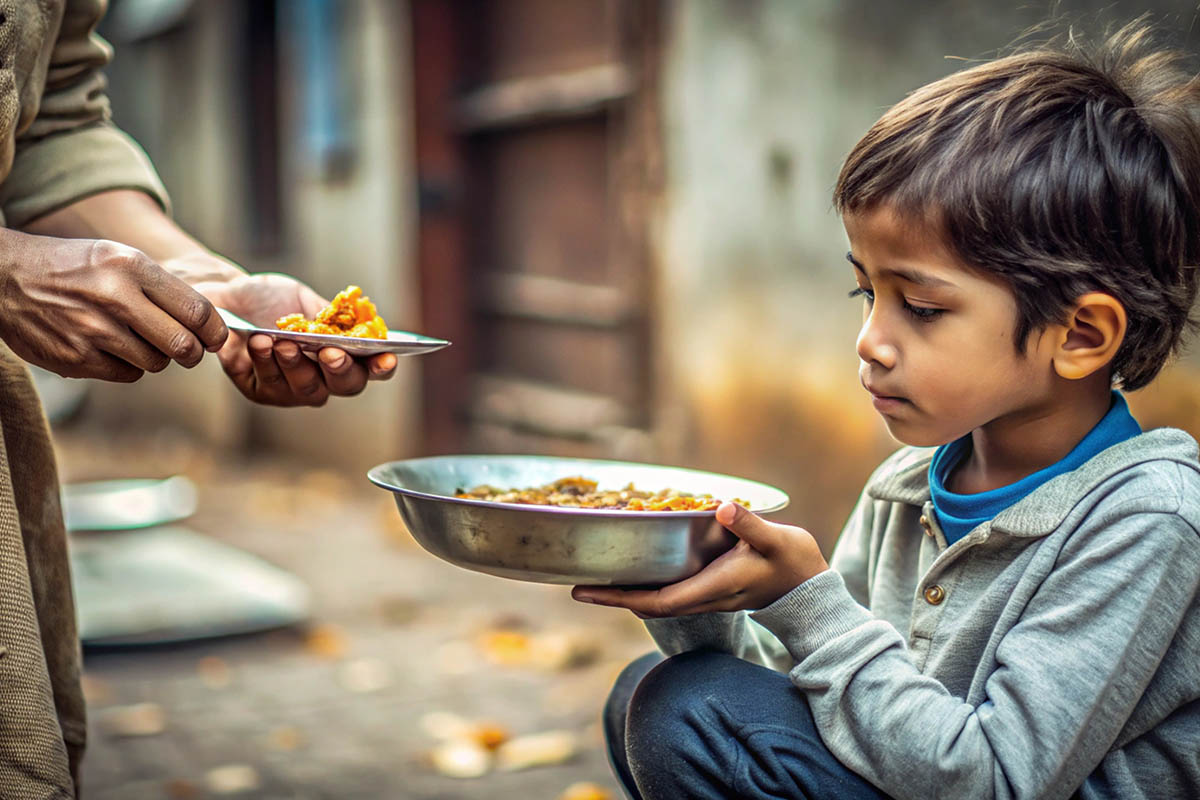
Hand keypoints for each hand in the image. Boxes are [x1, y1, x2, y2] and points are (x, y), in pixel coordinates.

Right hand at [0, 231, 226, 381]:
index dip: (215, 331)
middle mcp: (114, 297)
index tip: (216, 338)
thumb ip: (162, 287)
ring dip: (156, 357)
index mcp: (131, 267)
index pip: (196, 310)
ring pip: (155, 363)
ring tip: (136, 338)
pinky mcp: (75, 358)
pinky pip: (126, 374)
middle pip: (182, 345)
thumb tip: (209, 324)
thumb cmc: (75, 268)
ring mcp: (93, 331)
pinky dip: (127, 366)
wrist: (5, 277)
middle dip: (193, 353)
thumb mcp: (119, 258)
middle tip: (189, 351)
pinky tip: (110, 346)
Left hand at [191, 269, 397, 406]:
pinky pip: (271, 385)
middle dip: (341, 369)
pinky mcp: (263, 391)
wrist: (228, 297)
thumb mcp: (305, 301)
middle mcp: (325, 376)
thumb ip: (330, 318)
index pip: (372, 367)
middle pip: (347, 385)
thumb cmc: (272, 299)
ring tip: (283, 342)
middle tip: (330, 352)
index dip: (382, 366)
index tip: (386, 357)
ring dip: (297, 365)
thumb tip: (354, 329)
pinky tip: (258, 343)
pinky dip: (265, 363)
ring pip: (308, 390)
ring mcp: (295, 389)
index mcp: (344, 352)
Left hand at [572, 502, 828, 616]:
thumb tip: (722, 507)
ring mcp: (706, 597)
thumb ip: (748, 524)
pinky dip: (646, 585)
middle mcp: (704, 597)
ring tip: (596, 579)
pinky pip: (669, 592)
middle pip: (648, 605)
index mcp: (712, 587)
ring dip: (626, 593)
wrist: (811, 588)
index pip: (657, 600)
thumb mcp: (774, 538)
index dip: (619, 598)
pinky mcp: (710, 590)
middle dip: (612, 597)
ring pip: (657, 600)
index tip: (588, 592)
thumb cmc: (793, 562)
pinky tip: (634, 570)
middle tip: (577, 587)